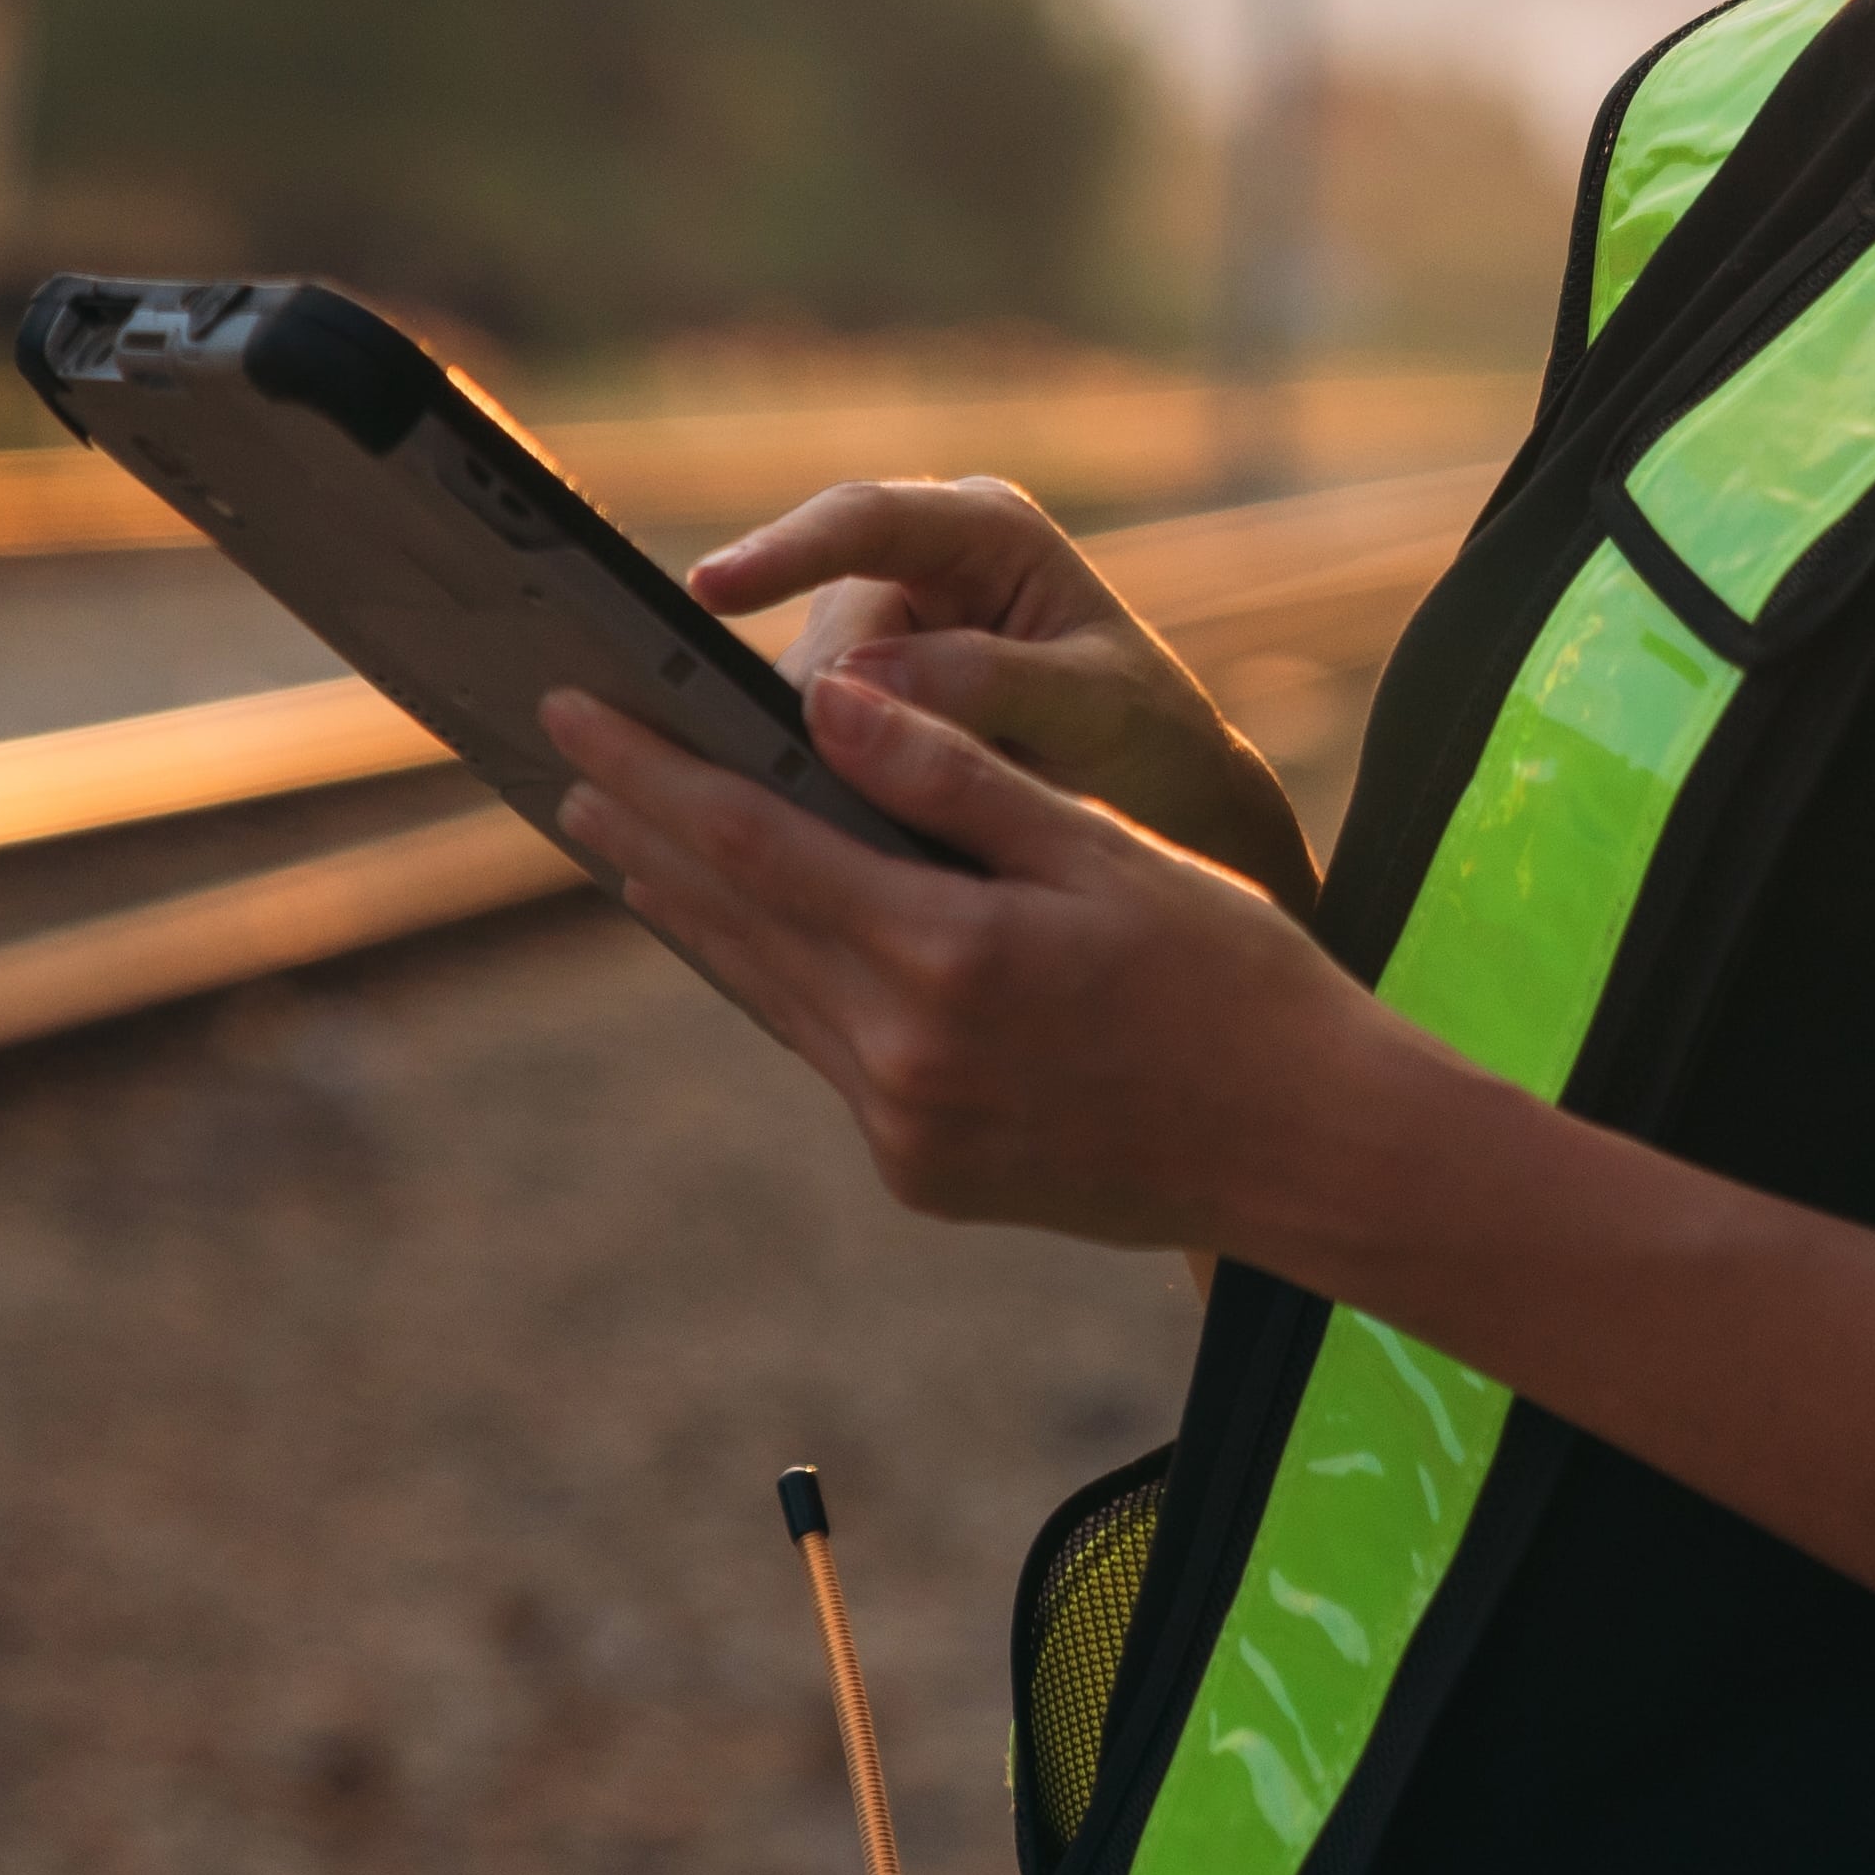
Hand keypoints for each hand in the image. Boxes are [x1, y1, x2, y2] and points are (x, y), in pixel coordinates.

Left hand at [541, 667, 1431, 1256]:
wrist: (1308, 1150)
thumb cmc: (1231, 977)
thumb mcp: (1104, 849)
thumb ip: (958, 779)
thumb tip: (826, 701)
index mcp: (945, 958)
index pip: (756, 842)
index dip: (658, 770)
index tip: (581, 711)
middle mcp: (902, 1057)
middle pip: (734, 921)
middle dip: (645, 832)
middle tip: (566, 764)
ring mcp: (906, 1129)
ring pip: (767, 994)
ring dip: (693, 913)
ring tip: (626, 846)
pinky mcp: (923, 1173)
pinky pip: (823, 1055)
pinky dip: (774, 984)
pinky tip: (752, 943)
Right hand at [689, 474, 1322, 921]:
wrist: (1167, 804)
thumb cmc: (1150, 737)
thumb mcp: (1096, 707)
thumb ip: (992, 683)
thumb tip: (858, 679)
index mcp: (984, 532)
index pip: (864, 522)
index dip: (782, 552)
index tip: (710, 592)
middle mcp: (912, 568)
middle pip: (813, 635)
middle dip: (794, 715)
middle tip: (784, 790)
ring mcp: (872, 639)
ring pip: (791, 702)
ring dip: (801, 767)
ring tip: (828, 832)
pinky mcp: (848, 709)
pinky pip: (798, 745)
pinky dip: (802, 791)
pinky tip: (802, 847)